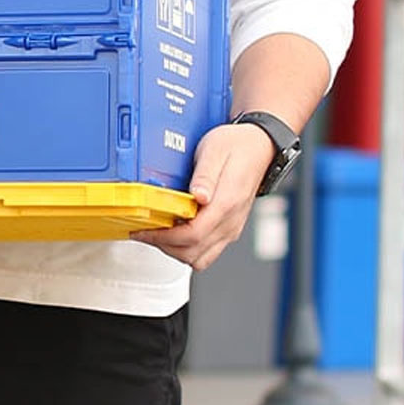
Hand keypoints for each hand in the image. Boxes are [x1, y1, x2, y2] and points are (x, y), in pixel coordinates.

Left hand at [130, 122, 275, 270]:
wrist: (259, 147)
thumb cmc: (236, 146)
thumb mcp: (215, 151)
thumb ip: (205, 176)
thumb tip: (198, 196)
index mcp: (226, 203)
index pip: (192, 235)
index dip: (164, 237)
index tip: (145, 231)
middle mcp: (230, 221)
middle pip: (193, 253)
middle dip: (164, 246)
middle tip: (145, 231)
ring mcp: (230, 228)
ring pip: (200, 258)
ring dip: (176, 250)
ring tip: (158, 233)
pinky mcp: (228, 229)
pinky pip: (207, 251)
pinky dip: (188, 248)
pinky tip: (175, 231)